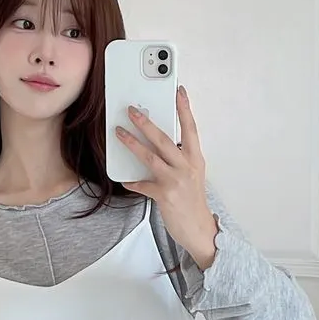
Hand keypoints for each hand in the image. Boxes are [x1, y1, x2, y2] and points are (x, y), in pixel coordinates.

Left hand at [116, 86, 217, 269]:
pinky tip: (124, 179)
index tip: (178, 91)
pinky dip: (132, 182)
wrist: (199, 229)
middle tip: (132, 110)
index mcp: (195, 160)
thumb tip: (157, 145)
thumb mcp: (192, 175)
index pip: (191, 129)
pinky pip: (142, 185)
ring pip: (150, 157)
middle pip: (164, 140)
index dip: (184, 109)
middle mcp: (186, 167)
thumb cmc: (192, 201)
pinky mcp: (164, 196)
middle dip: (146, 123)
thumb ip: (179, 159)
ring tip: (119, 133)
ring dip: (132, 144)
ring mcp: (175, 181)